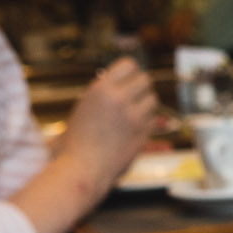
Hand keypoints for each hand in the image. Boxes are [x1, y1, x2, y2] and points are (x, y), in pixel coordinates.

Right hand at [55, 57, 157, 194]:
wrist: (83, 167)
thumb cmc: (79, 139)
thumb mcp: (85, 106)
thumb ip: (104, 92)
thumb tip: (122, 82)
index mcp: (101, 89)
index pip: (129, 65)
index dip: (130, 72)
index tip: (127, 79)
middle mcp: (119, 99)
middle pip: (145, 80)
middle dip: (140, 87)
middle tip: (134, 95)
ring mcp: (133, 117)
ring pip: (153, 99)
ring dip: (146, 103)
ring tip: (135, 111)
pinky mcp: (142, 134)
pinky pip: (153, 119)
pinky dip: (147, 121)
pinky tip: (135, 127)